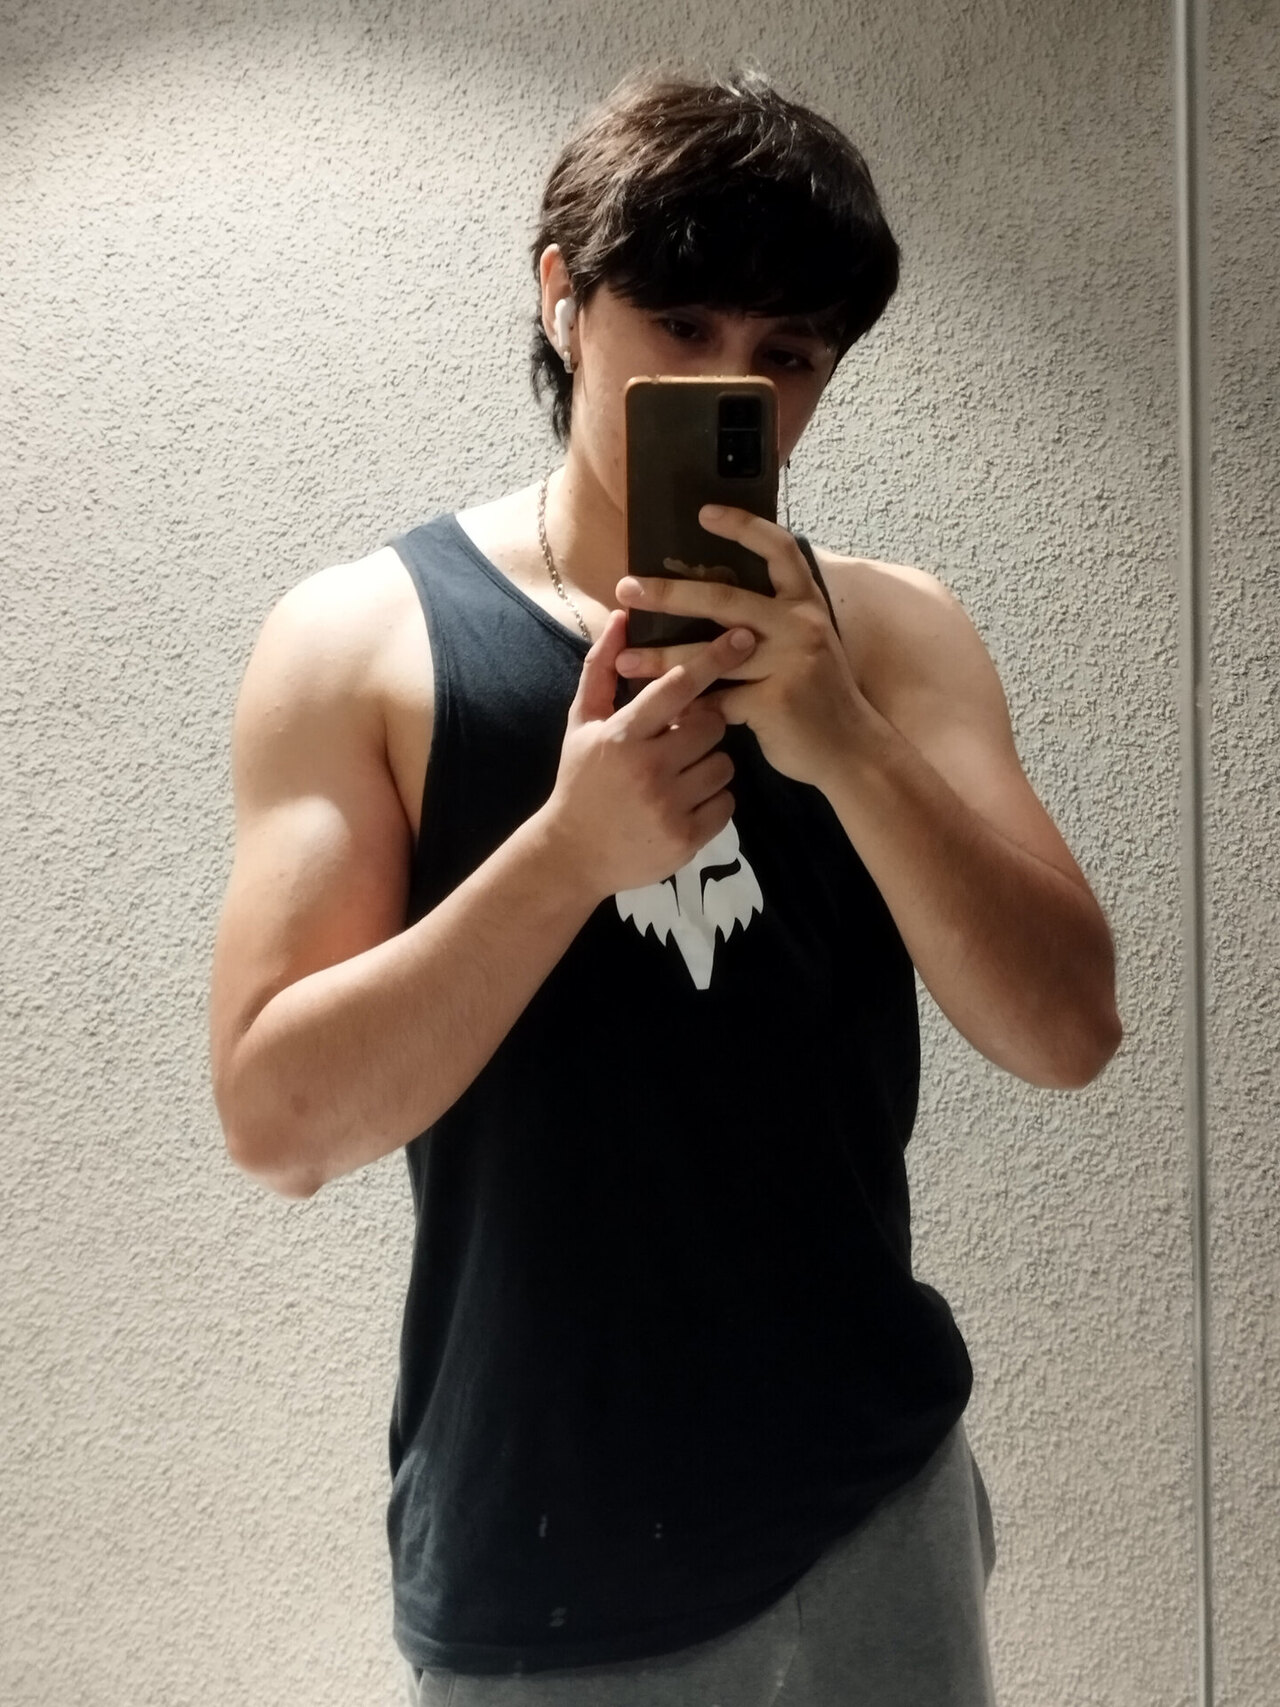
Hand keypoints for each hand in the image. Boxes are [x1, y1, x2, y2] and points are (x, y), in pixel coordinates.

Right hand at [542, 607, 758, 899]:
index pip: (677, 687)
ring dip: (710, 765)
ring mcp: (669, 807)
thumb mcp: (581, 723)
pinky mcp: (686, 839)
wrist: (572, 854)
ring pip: (724, 765)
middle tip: (684, 738)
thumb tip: (621, 617)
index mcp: (622, 735)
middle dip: (705, 726)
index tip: (743, 637)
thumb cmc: (580, 780)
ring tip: (682, 773)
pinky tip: (686, 802)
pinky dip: (714, 800)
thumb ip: (601, 668)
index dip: (713, 658)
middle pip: (712, 725)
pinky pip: (726, 803)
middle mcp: (647, 769)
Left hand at [614, 506, 863, 788]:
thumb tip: (717, 601)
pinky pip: (717, 699)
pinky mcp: (774, 702)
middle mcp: (800, 626)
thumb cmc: (820, 697)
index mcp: (806, 605)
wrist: (852, 750)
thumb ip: (774, 622)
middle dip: (669, 593)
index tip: (703, 512)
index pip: (779, 549)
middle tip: (626, 587)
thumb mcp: (808, 645)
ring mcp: (789, 663)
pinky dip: (688, 705)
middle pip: (725, 599)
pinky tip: (662, 708)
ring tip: (625, 658)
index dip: (744, 526)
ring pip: (710, 655)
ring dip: (661, 658)